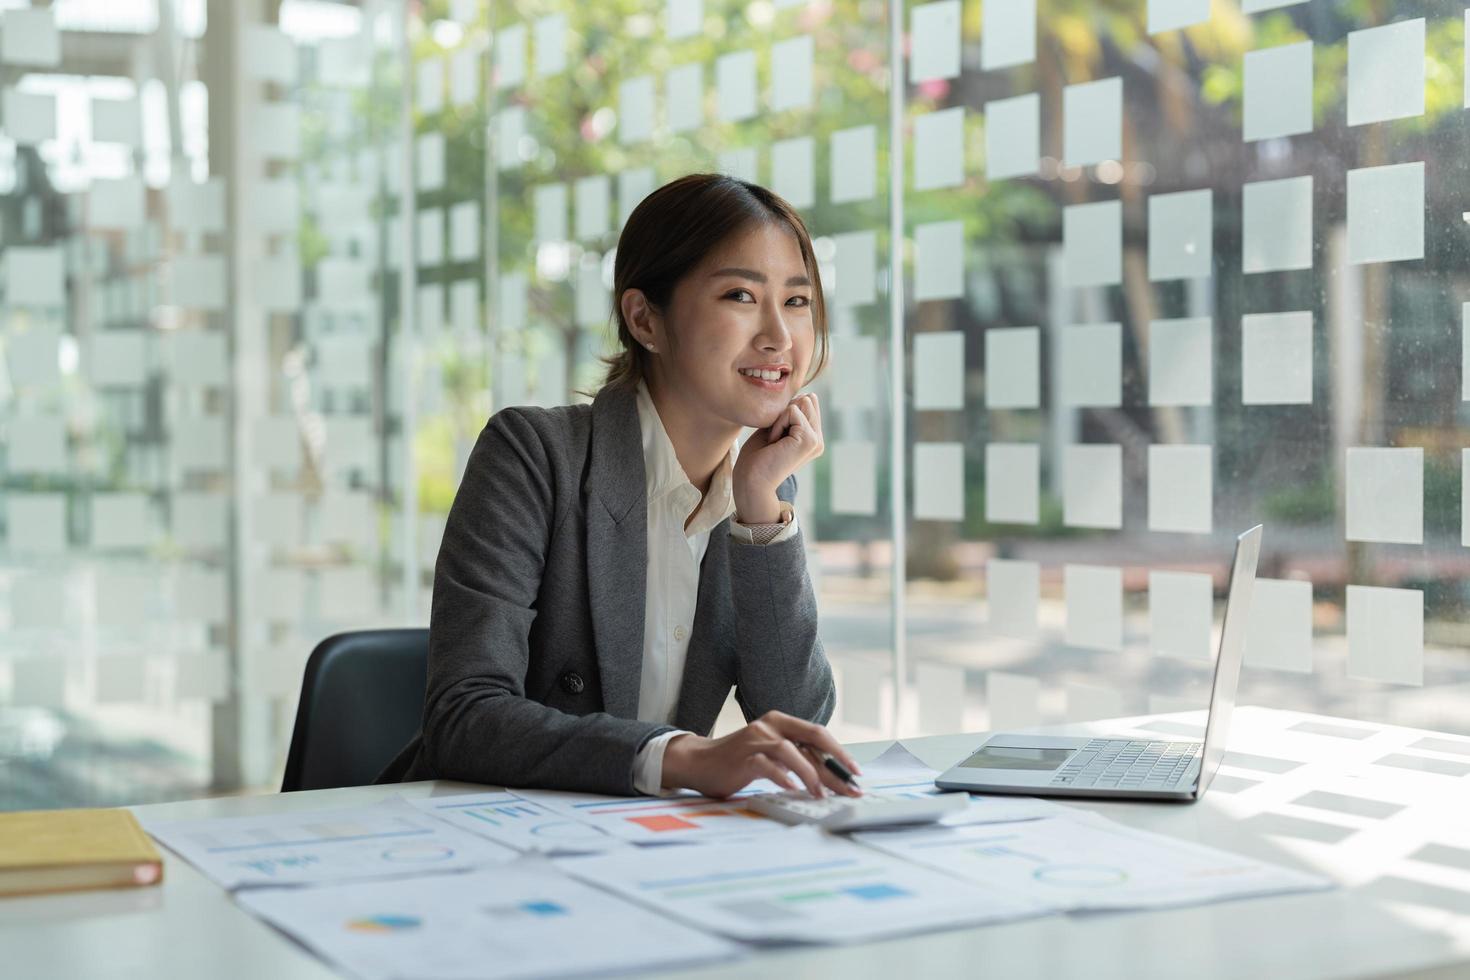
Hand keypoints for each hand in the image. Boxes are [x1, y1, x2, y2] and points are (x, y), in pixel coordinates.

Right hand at [661, 710, 862, 798]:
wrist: (699, 763)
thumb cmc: (740, 761)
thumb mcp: (772, 755)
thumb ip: (795, 758)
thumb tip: (830, 776)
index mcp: (780, 721)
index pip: (818, 734)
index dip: (840, 753)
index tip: (855, 774)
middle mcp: (770, 724)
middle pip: (812, 739)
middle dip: (835, 765)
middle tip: (851, 786)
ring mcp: (756, 738)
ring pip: (791, 751)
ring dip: (811, 775)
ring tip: (822, 795)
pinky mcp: (742, 756)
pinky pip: (767, 765)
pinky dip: (783, 777)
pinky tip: (793, 789)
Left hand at [732, 392, 823, 522]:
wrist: (751, 480)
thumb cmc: (757, 456)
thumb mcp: (776, 427)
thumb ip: (792, 412)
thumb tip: (809, 396)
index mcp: (811, 437)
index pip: (804, 402)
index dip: (782, 412)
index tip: (774, 436)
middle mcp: (817, 439)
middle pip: (804, 400)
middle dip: (783, 414)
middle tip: (774, 439)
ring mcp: (816, 440)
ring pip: (801, 403)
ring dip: (780, 419)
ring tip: (775, 441)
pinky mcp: (810, 440)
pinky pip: (792, 411)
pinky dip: (777, 424)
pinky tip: (774, 443)